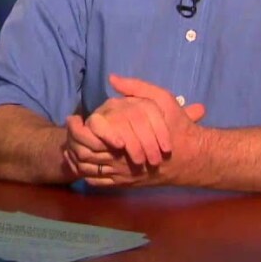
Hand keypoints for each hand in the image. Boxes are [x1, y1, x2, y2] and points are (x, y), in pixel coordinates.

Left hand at [64, 75, 204, 186]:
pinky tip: (82, 163)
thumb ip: (136, 88)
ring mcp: (122, 175)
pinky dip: (85, 174)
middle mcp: (119, 160)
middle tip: (67, 131)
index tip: (71, 118)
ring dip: (76, 159)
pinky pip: (98, 182)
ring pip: (88, 170)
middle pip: (84, 155)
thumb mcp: (161, 99)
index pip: (89, 137)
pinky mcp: (126, 183)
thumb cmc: (177, 127)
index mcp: (123, 140)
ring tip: (69, 146)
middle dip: (72, 142)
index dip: (75, 128)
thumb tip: (113, 78)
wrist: (192, 157)